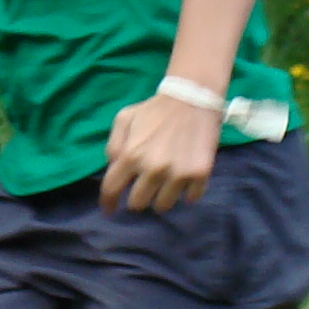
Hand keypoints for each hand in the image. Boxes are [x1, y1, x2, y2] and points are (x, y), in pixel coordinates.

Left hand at [99, 89, 221, 213]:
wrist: (192, 98)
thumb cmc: (155, 110)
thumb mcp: (124, 119)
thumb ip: (113, 145)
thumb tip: (113, 169)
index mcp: (131, 155)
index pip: (111, 189)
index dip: (108, 202)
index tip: (110, 209)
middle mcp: (153, 169)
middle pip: (137, 204)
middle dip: (137, 197)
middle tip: (144, 187)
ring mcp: (177, 174)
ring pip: (163, 206)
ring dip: (161, 198)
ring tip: (164, 184)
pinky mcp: (199, 174)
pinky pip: (190, 198)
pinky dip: (186, 193)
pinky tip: (184, 180)